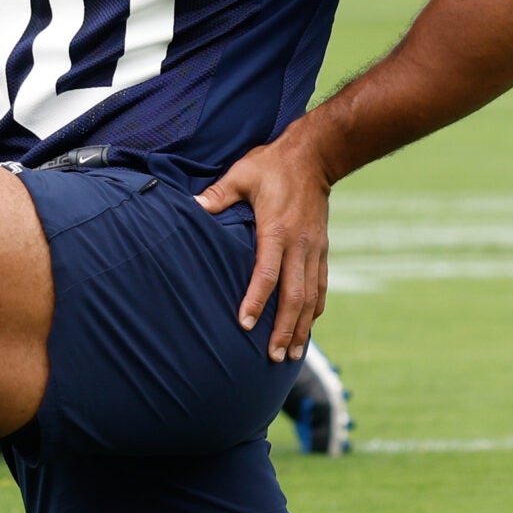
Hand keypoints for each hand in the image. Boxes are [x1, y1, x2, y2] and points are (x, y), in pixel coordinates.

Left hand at [196, 134, 331, 361]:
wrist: (316, 156)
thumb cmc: (272, 165)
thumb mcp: (242, 174)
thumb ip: (217, 195)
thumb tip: (191, 207)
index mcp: (277, 230)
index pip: (267, 274)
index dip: (256, 301)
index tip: (244, 324)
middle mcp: (299, 245)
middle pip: (294, 296)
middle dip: (286, 329)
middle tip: (275, 357)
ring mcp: (314, 249)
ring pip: (311, 297)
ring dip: (302, 328)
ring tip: (293, 355)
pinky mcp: (322, 249)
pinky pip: (320, 286)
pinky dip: (314, 310)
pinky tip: (308, 329)